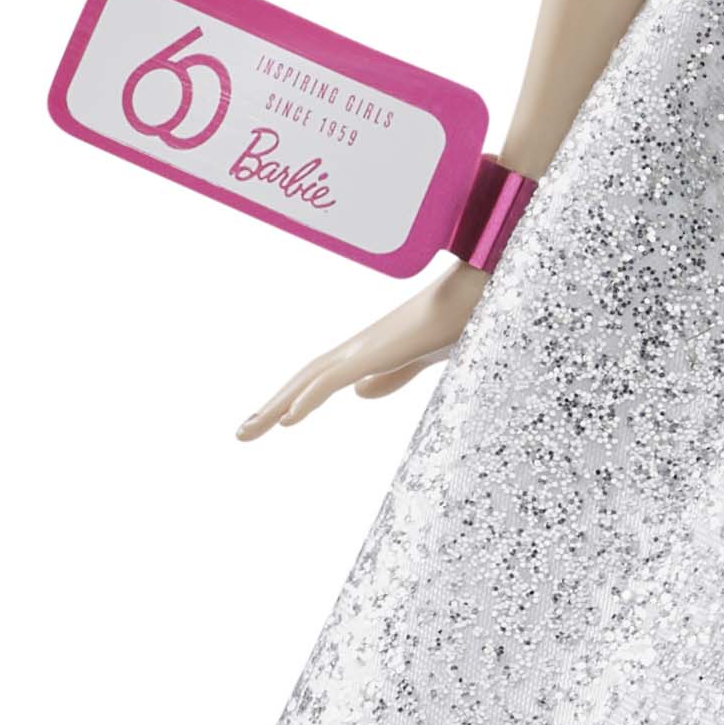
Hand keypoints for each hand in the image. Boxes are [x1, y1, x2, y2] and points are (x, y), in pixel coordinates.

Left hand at [238, 265, 483, 439]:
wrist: (480, 292)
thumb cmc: (461, 318)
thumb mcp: (422, 356)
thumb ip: (394, 374)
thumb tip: (357, 393)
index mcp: (370, 350)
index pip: (321, 378)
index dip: (295, 397)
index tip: (274, 419)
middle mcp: (359, 347)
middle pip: (304, 379)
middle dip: (271, 406)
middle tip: (243, 432)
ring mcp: (365, 348)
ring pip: (308, 380)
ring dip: (276, 406)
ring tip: (248, 431)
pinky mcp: (376, 351)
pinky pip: (332, 378)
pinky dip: (307, 397)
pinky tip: (288, 418)